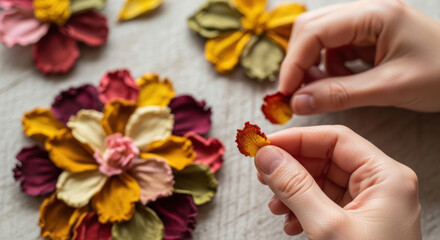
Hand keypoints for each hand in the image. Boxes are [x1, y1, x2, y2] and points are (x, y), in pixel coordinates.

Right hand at [254, 125, 420, 238]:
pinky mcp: (358, 221)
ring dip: (293, 190)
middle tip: (263, 174)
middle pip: (327, 159)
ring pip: (322, 181)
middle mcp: (381, 185)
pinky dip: (302, 208)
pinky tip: (290, 223)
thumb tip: (267, 156)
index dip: (297, 139)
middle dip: (292, 167)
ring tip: (275, 206)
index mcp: (386, 177)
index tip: (265, 146)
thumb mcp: (327, 228)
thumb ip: (295, 187)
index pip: (336, 139)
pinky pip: (325, 202)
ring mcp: (370, 204)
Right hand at [280, 0, 439, 113]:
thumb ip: (340, 94)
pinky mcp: (366, 38)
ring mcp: (365, 24)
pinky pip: (334, 50)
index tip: (286, 93)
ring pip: (319, 40)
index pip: (315, 31)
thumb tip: (297, 103)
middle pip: (311, 29)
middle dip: (299, 62)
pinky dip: (329, 69)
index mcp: (374, 14)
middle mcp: (365, 12)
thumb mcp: (389, 88)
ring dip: (313, 67)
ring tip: (322, 91)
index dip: (294, 62)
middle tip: (296, 93)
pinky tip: (343, 83)